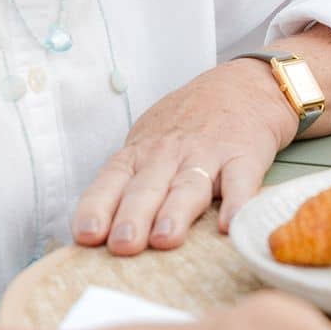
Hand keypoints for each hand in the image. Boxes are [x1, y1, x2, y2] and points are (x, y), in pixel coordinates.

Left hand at [75, 59, 294, 252]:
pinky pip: (240, 182)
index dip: (97, 207)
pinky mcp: (244, 156)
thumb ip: (129, 181)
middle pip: (147, 188)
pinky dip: (236, 204)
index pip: (111, 180)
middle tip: (122, 244)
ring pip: (188, 186)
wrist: (243, 85)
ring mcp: (207, 154)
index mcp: (140, 153)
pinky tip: (230, 225)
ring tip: (165, 238)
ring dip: (175, 212)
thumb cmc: (187, 123)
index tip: (86, 234)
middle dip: (132, 217)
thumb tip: (98, 234)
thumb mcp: (148, 142)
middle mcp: (168, 154)